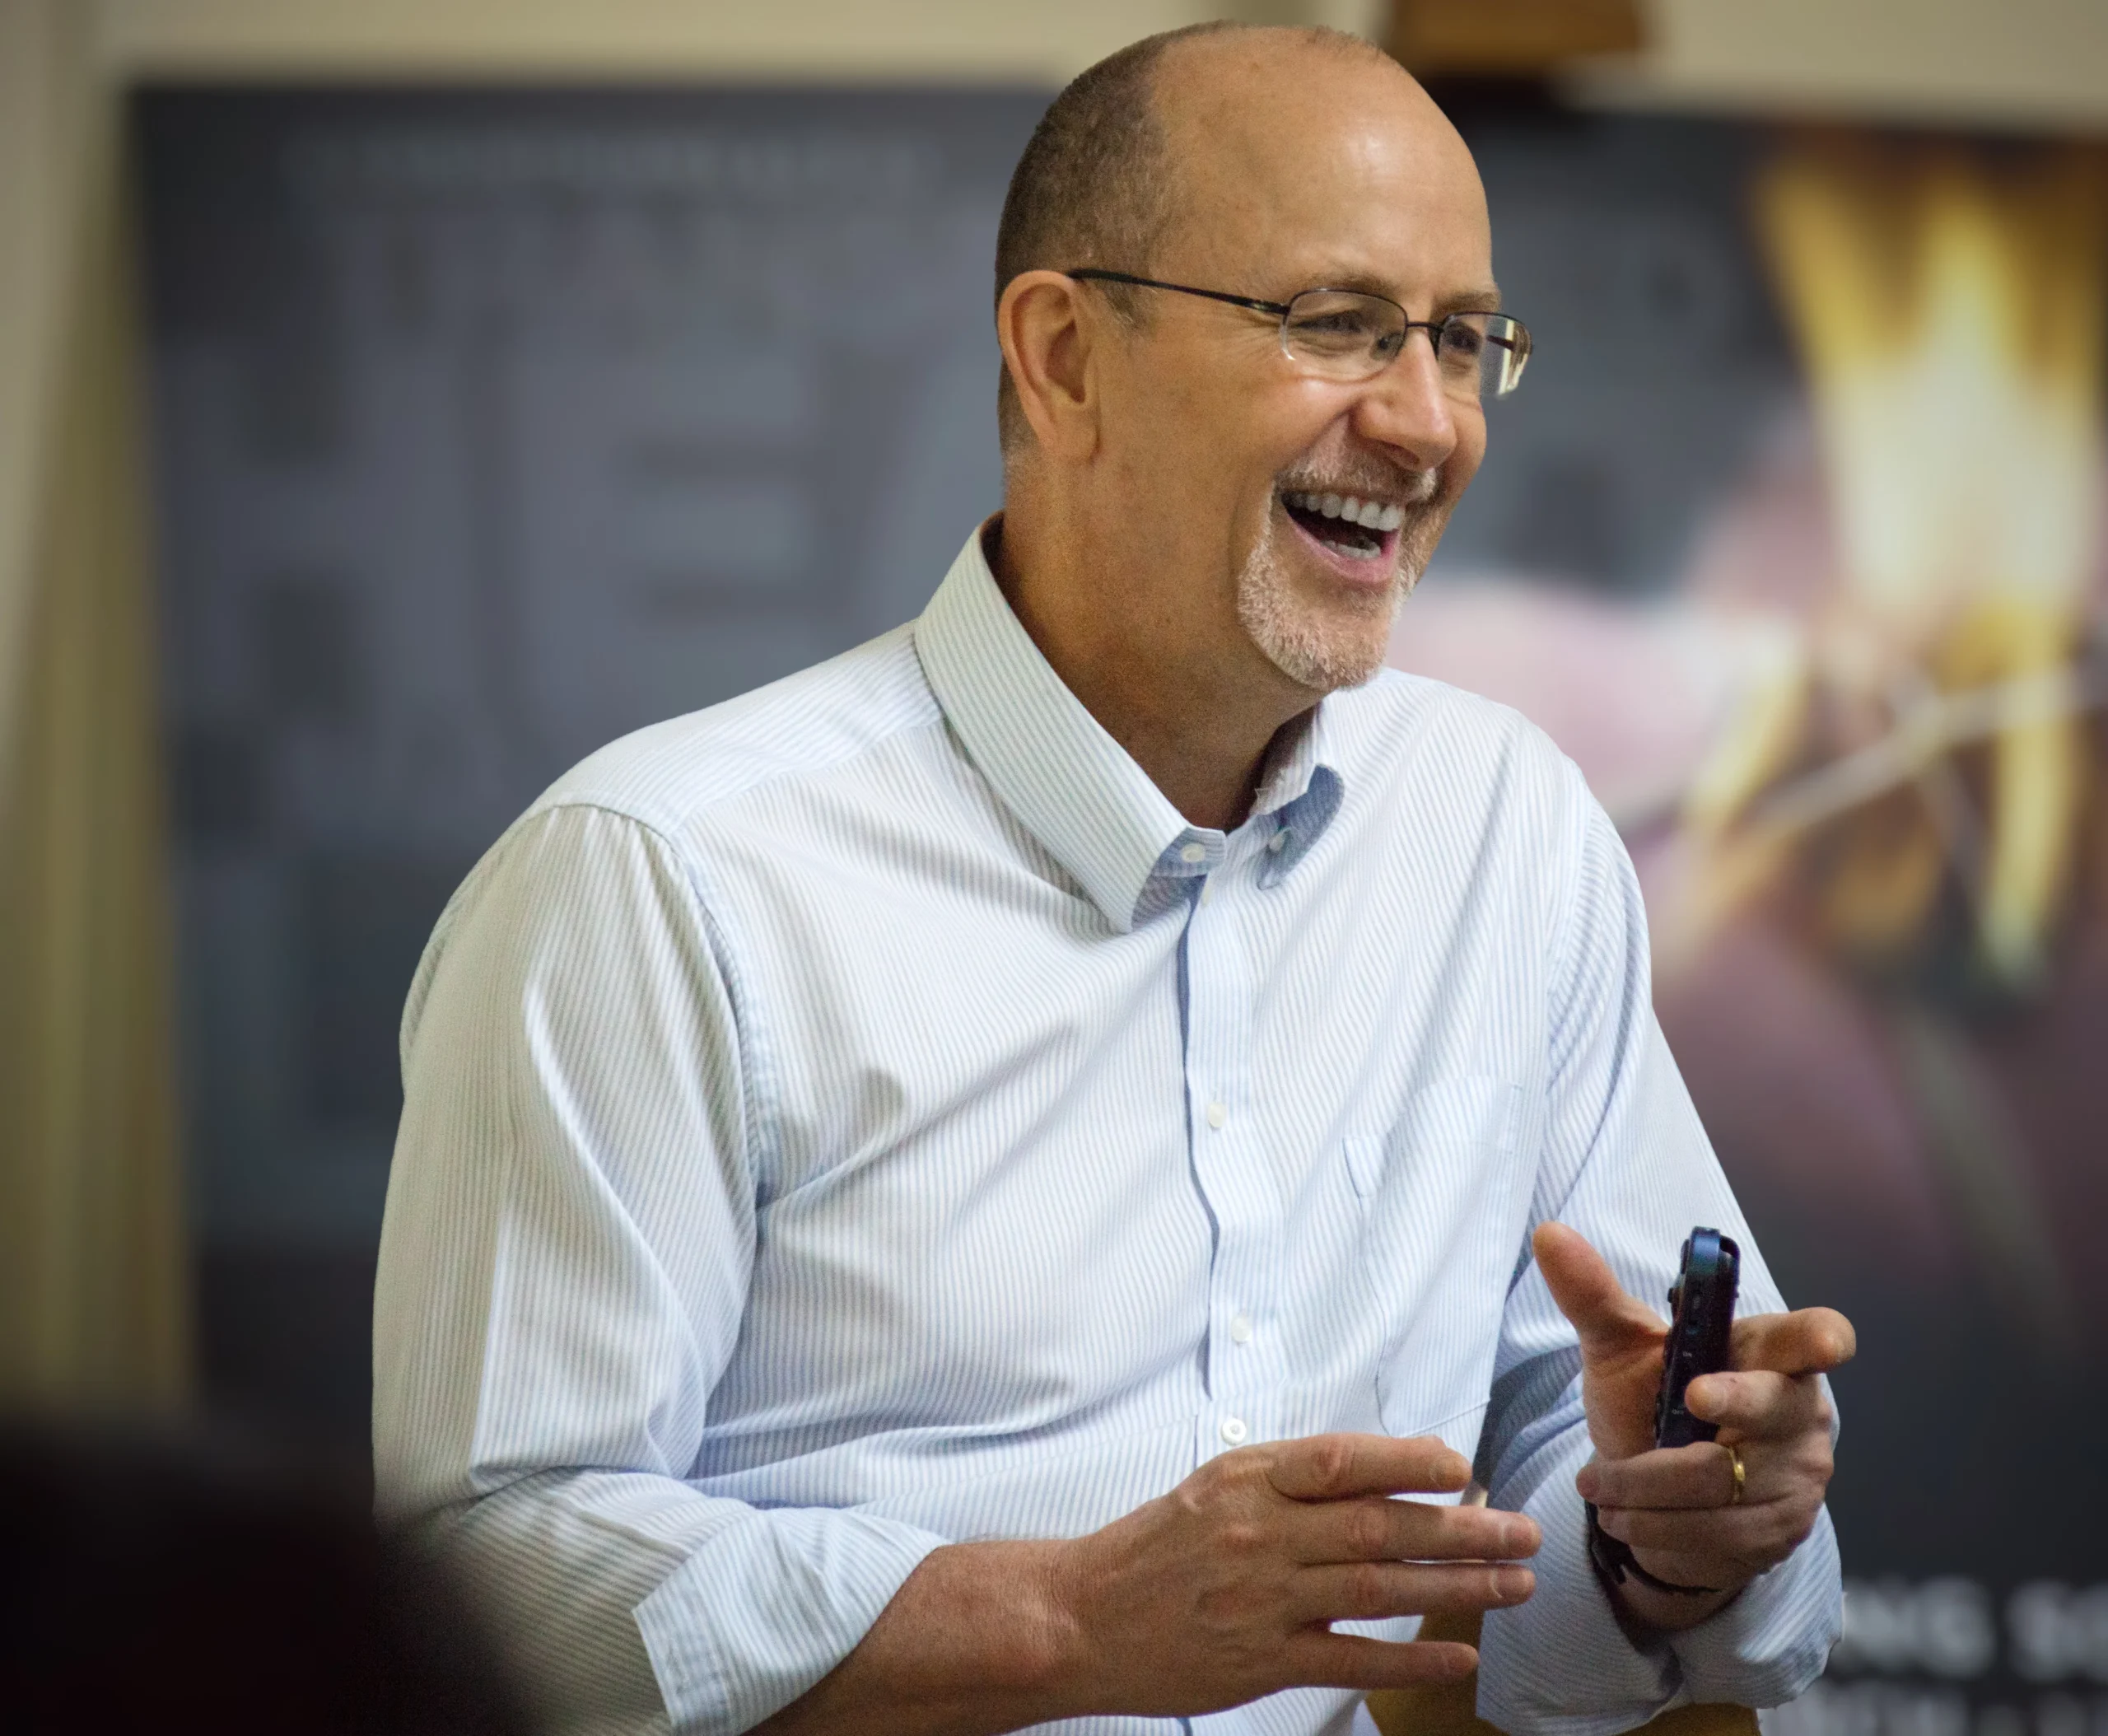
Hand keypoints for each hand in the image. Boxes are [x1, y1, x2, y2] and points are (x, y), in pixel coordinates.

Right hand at [1041, 1433, 1541, 1718]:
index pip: (1341, 1460)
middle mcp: (1258, 1533)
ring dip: (1456, 1588)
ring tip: (1514, 1584)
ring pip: (1376, 1590)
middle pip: (1378, 1526)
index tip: (1463, 1469)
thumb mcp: (1217, 1485)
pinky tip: (1459, 1655)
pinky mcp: (1260, 1662)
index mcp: (1247, 1479)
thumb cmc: (1155, 1547)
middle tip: (1522, 1531)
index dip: (1408, 1461)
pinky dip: (1409, 1657)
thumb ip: (1296, 1477)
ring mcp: (1261, 1600)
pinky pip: (1350, 1659)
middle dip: (1462, 1529)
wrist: (1080, 1616)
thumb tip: (1395, 1466)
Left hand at [1532, 1222, 1853, 1625]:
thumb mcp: (1620, 1350)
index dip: (1823, 1339)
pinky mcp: (1783, 1534)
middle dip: (1727, 1407)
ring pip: (1720, 1486)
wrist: (1658, 1492)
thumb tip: (1548, 1234)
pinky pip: (1716, 1538)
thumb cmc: (1652, 1401)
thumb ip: (1593, 1296)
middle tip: (1686, 1399)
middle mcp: (1797, 1413)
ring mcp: (1797, 1478)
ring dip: (1643, 1490)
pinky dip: (1656, 1530)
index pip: (1812, 1338)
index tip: (1827, 1344)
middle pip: (1769, 1413)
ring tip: (1596, 1487)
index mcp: (1767, 1353)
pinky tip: (1625, 1520)